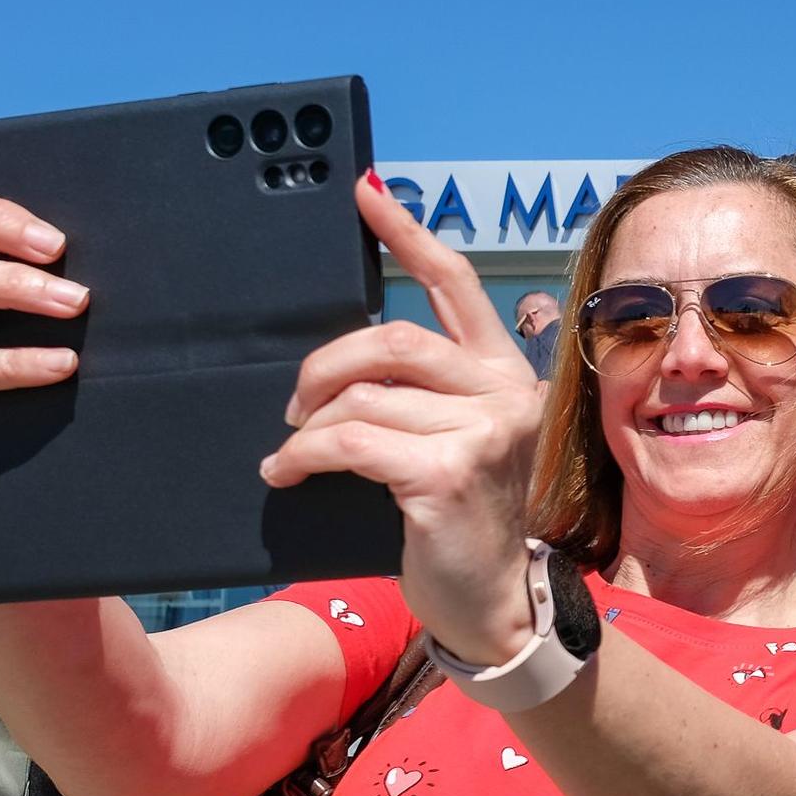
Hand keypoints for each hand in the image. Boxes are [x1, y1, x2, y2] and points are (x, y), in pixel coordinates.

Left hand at [264, 175, 543, 663]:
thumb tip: (341, 362)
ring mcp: (484, 432)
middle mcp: (506, 393)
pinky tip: (289, 473)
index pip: (457, 286)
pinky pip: (352, 442)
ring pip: (365, 396)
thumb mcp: (453, 441)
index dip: (408, 235)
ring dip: (311, 426)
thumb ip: (422, 394)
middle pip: (395, 338)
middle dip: (328, 364)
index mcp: (506, 374)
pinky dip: (305, 457)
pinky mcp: (449, 473)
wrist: (491, 602)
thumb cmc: (461, 522)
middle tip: (296, 402)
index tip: (365, 193)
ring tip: (291, 453)